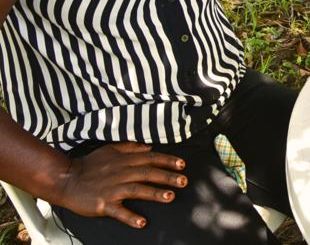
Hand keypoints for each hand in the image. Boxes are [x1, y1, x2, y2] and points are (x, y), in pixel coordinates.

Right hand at [54, 142, 187, 228]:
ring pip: (136, 190)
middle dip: (167, 177)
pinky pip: (118, 211)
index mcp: (124, 160)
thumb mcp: (111, 149)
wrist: (66, 179)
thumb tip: (149, 147)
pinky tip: (142, 222)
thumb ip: (131, 147)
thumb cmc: (89, 165)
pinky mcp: (103, 204)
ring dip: (154, 193)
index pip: (151, 159)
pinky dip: (130, 217)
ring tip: (170, 197)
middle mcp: (121, 173)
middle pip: (148, 173)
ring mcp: (112, 189)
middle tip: (184, 181)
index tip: (182, 165)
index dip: (167, 161)